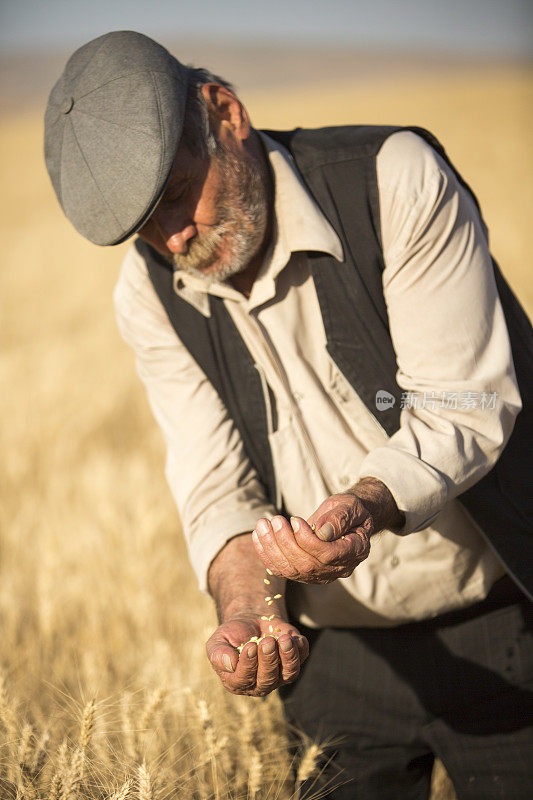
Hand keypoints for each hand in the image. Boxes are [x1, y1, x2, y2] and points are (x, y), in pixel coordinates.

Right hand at [206, 613, 308, 696]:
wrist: (249, 622)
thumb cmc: (231, 635)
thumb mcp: (217, 642)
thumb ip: (218, 655)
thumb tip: (230, 664)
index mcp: (237, 682)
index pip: (244, 680)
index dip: (248, 664)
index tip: (250, 646)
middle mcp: (259, 684)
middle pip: (268, 679)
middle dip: (269, 660)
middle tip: (267, 640)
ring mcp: (279, 675)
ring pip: (288, 673)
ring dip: (288, 657)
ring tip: (284, 639)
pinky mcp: (292, 661)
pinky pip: (301, 659)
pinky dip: (300, 649)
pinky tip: (295, 637)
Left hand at [252, 492, 371, 583]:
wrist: (345, 518)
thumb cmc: (349, 510)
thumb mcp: (350, 506)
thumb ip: (340, 518)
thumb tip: (321, 531)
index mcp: (354, 551)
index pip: (328, 555)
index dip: (307, 540)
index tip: (295, 520)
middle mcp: (337, 568)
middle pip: (306, 565)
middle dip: (285, 542)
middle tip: (275, 520)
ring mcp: (320, 574)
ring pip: (291, 569)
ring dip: (272, 547)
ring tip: (263, 524)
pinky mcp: (304, 573)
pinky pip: (282, 569)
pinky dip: (266, 553)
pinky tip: (258, 535)